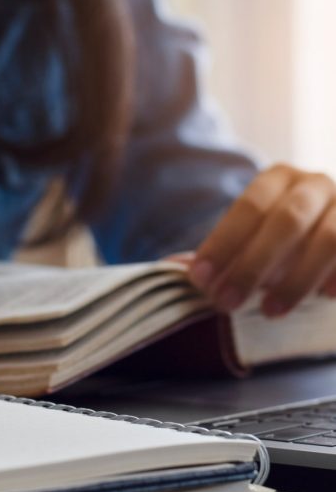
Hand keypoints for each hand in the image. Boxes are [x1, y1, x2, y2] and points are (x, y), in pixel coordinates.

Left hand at [188, 164, 335, 316]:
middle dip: (252, 266)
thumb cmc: (282, 241)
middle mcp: (316, 184)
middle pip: (285, 221)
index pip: (247, 207)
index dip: (222, 244)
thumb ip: (220, 254)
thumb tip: (172, 266)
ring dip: (296, 279)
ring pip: (328, 239)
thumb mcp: (250, 242)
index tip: (198, 279)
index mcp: (278, 179)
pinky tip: (325, 298)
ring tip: (269, 312)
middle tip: (226, 303)